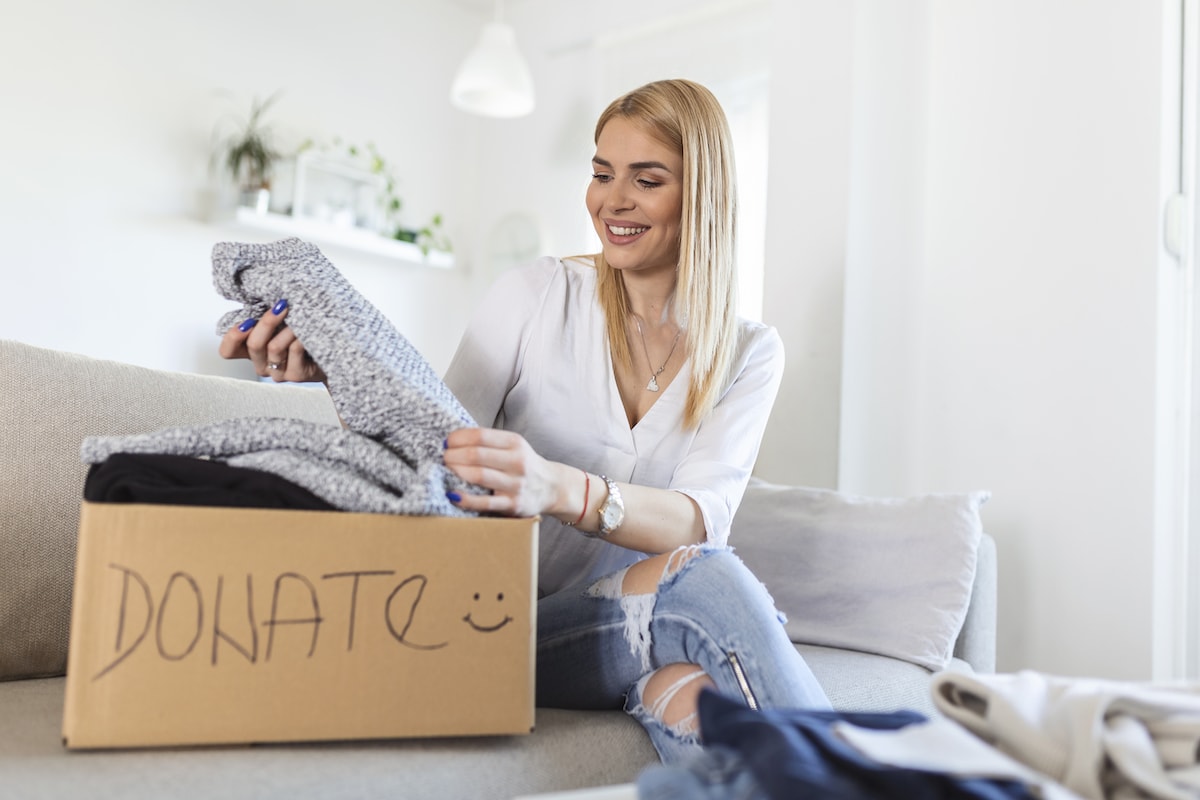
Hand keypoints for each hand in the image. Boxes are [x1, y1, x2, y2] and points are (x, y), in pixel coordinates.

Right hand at [218, 299, 326, 383]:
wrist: (333, 352)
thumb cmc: (303, 332)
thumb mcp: (280, 323)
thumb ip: (264, 316)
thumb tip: (258, 295)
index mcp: (251, 351)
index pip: (228, 351)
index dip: (232, 337)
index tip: (247, 321)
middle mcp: (262, 365)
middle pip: (253, 345)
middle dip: (267, 322)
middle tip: (282, 305)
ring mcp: (278, 373)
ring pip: (274, 347)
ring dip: (288, 328)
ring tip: (299, 316)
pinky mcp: (295, 376)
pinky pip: (294, 350)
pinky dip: (300, 335)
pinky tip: (308, 327)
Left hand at [442, 427, 567, 517]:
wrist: (552, 487)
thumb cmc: (523, 465)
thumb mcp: (513, 446)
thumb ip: (488, 442)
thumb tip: (452, 440)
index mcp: (515, 443)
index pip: (480, 436)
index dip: (458, 438)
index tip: (446, 442)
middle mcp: (517, 462)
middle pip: (476, 455)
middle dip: (452, 455)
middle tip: (443, 458)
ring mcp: (516, 484)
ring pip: (479, 476)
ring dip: (456, 472)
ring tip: (446, 471)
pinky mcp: (513, 504)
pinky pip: (484, 502)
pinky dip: (465, 498)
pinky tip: (452, 494)